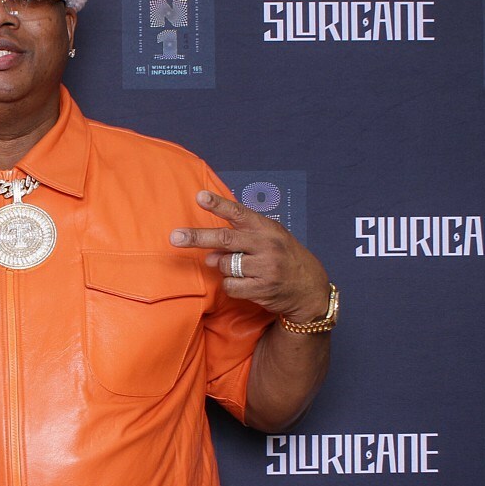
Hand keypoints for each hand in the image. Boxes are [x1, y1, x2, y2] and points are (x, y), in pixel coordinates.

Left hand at [170, 190, 330, 322]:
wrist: (310, 288)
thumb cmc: (284, 258)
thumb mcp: (270, 239)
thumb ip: (239, 241)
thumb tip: (208, 255)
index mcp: (267, 228)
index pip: (239, 213)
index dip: (218, 204)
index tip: (200, 196)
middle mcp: (267, 245)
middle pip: (224, 239)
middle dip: (197, 237)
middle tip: (175, 236)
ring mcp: (265, 267)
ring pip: (224, 265)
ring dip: (223, 267)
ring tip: (241, 268)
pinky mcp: (262, 289)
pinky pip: (230, 286)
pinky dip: (230, 285)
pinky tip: (245, 284)